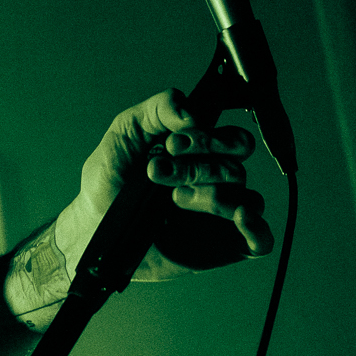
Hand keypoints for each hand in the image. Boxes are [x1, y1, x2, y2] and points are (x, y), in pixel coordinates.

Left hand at [69, 89, 273, 282]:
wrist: (94, 226)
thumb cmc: (110, 178)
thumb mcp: (125, 131)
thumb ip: (159, 108)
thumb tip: (192, 113)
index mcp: (202, 152)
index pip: (233, 139)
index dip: (207, 139)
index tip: (170, 144)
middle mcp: (217, 180)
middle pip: (238, 166)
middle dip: (198, 168)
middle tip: (158, 173)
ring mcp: (223, 214)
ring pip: (247, 199)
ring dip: (209, 196)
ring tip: (172, 199)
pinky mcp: (223, 246)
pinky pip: (261, 240)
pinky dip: (256, 228)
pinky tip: (237, 217)